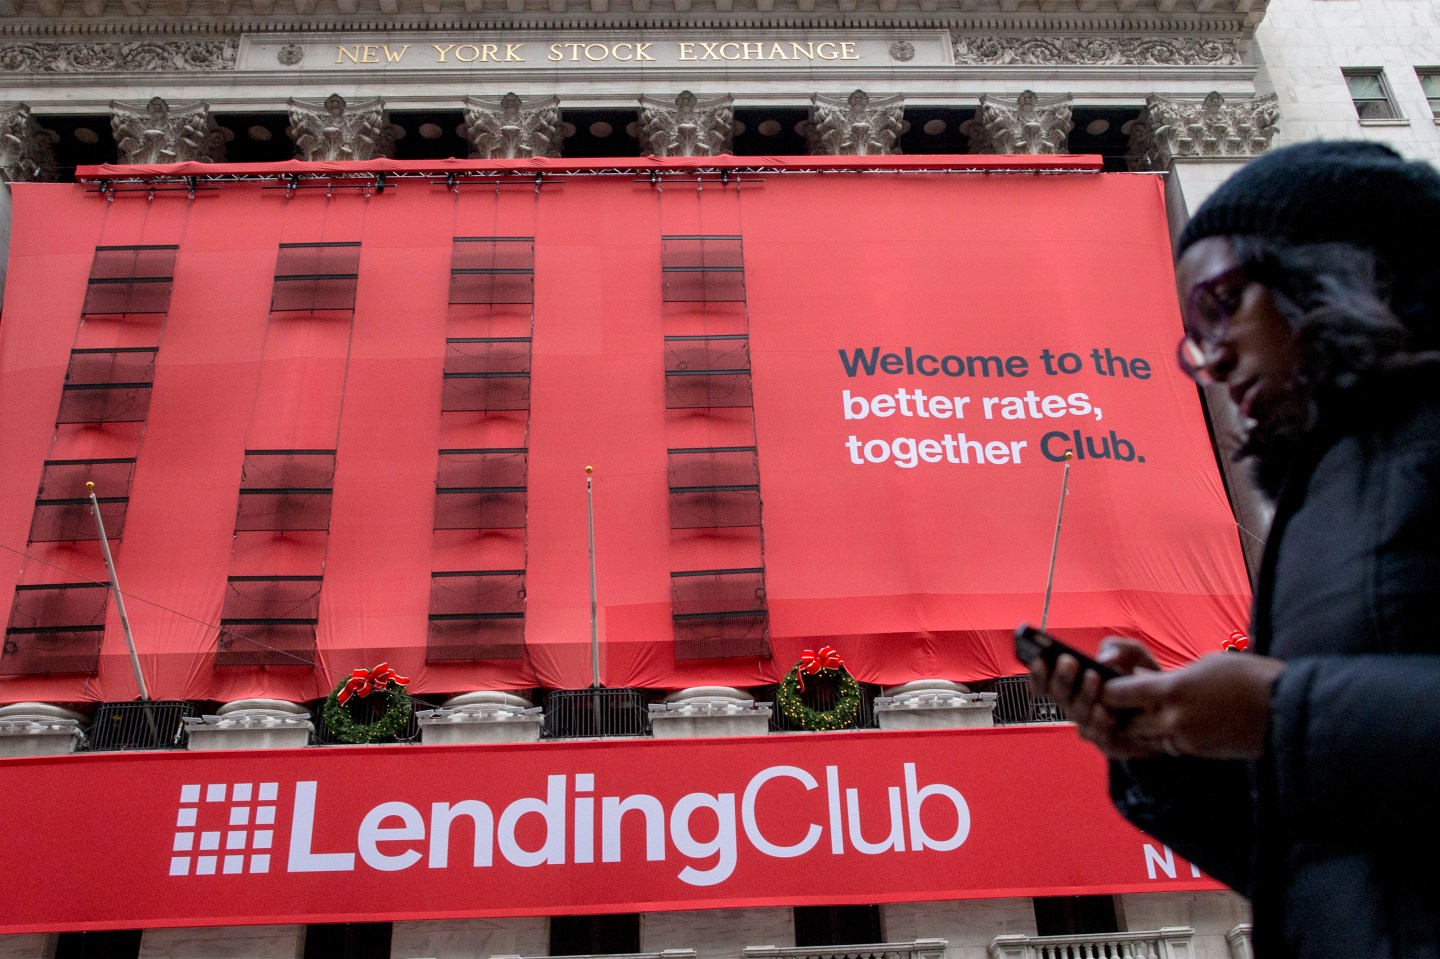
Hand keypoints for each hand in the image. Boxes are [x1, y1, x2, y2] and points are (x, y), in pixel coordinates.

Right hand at [1028, 637, 1160, 758]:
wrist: (1171, 710)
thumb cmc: (1143, 679)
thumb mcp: (1133, 655)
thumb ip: (1118, 648)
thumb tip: (1104, 659)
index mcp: (1074, 685)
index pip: (1046, 683)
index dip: (1038, 674)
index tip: (1039, 659)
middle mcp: (1077, 706)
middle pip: (1059, 696)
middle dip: (1062, 678)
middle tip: (1069, 661)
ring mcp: (1092, 726)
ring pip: (1078, 715)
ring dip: (1083, 696)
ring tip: (1093, 677)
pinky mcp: (1110, 743)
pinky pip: (1099, 737)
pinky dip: (1099, 722)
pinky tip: (1104, 709)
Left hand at [1101, 653, 1285, 759]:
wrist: (1289, 710)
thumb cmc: (1250, 677)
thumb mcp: (1205, 665)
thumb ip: (1172, 677)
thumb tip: (1150, 684)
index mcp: (1172, 690)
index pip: (1119, 693)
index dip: (1108, 689)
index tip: (1106, 683)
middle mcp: (1173, 719)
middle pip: (1128, 722)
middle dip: (1121, 713)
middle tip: (1121, 702)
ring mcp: (1187, 740)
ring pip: (1146, 739)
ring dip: (1142, 728)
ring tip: (1144, 713)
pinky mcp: (1200, 753)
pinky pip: (1169, 748)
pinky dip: (1162, 739)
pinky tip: (1169, 726)